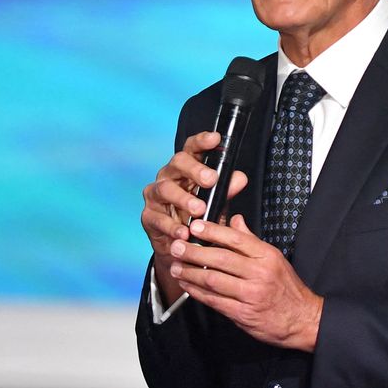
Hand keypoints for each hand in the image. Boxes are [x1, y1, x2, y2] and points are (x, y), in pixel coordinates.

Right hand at [140, 130, 247, 303]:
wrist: (180, 249)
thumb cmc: (198, 218)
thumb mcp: (216, 204)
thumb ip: (226, 191)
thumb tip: (239, 178)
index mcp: (186, 169)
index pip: (192, 149)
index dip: (202, 141)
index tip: (215, 138)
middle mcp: (168, 177)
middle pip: (177, 163)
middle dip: (195, 169)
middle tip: (211, 179)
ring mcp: (155, 195)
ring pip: (165, 189)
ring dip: (184, 199)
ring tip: (199, 209)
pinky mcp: (148, 216)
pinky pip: (158, 218)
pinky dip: (172, 226)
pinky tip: (184, 232)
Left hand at [168, 214, 321, 351]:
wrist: (302, 320)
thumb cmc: (287, 289)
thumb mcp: (274, 259)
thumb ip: (251, 240)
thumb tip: (235, 221)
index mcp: (266, 256)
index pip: (235, 239)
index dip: (212, 231)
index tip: (194, 226)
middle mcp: (259, 274)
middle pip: (220, 258)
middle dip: (193, 251)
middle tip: (177, 246)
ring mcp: (250, 294)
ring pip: (213, 279)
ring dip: (190, 272)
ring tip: (176, 266)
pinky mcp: (242, 313)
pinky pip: (214, 300)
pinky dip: (197, 292)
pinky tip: (188, 285)